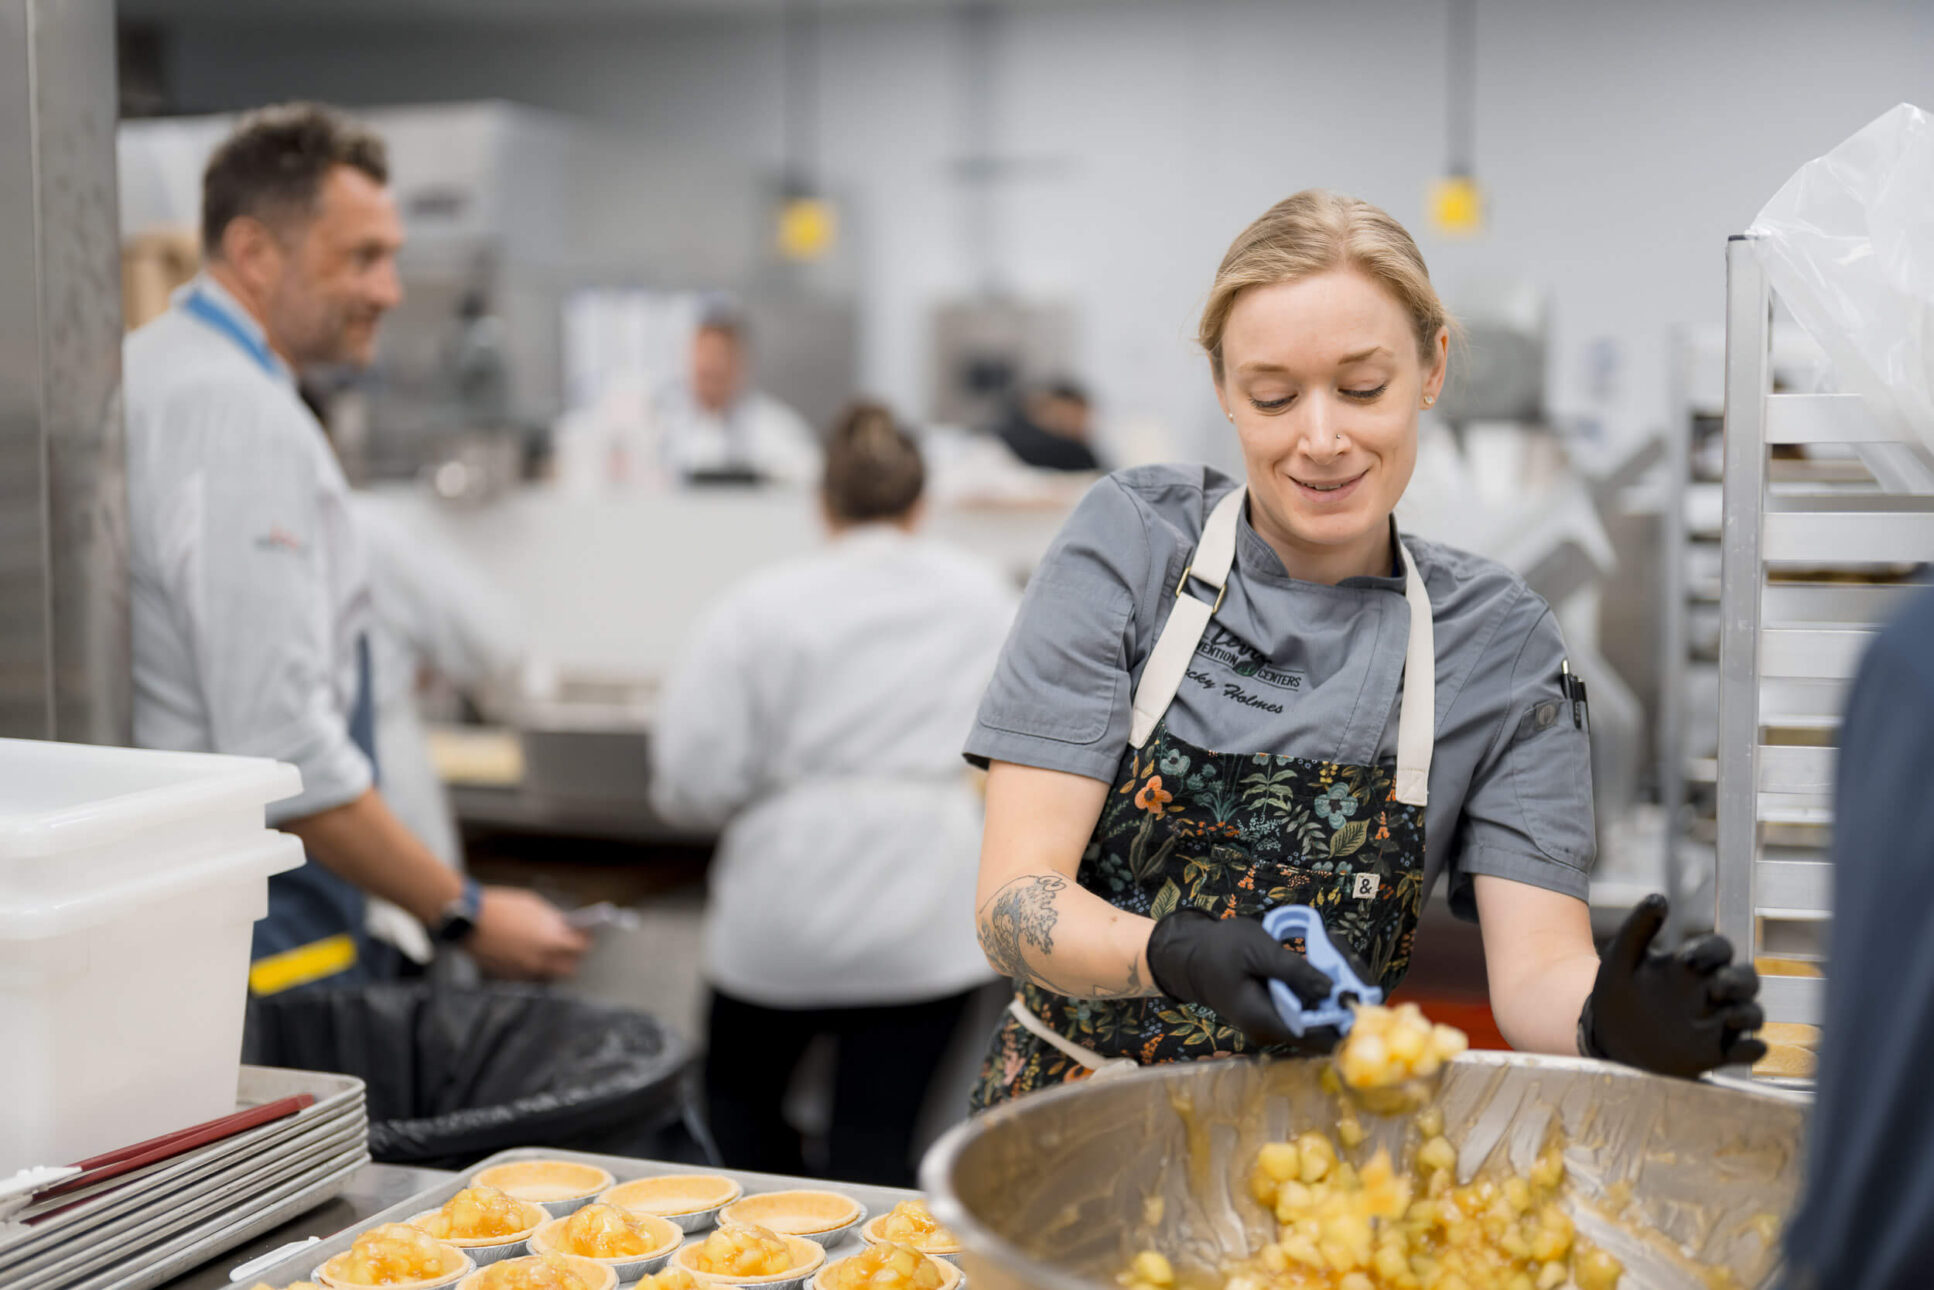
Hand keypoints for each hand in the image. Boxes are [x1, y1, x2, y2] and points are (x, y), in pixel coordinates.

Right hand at [465, 886, 592, 980]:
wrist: (468, 920)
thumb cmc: (502, 907)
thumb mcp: (534, 905)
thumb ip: (552, 920)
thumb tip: (565, 927)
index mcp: (551, 940)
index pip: (580, 948)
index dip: (586, 942)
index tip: (587, 938)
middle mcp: (541, 960)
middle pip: (568, 969)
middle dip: (573, 960)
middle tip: (572, 950)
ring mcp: (524, 971)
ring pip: (547, 975)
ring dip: (552, 966)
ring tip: (552, 954)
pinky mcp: (509, 977)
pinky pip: (528, 977)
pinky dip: (533, 969)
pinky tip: (530, 957)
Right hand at [1145, 908, 1341, 1046]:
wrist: (1190, 956)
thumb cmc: (1220, 949)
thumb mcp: (1257, 950)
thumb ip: (1295, 971)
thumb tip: (1334, 990)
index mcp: (1264, 1020)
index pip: (1317, 1036)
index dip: (1345, 1017)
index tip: (1361, 989)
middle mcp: (1273, 1031)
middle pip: (1325, 1027)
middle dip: (1343, 992)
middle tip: (1346, 954)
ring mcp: (1276, 1025)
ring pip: (1320, 1015)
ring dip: (1334, 985)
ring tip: (1333, 946)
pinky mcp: (1279, 1014)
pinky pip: (1310, 1007)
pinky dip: (1321, 984)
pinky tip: (1323, 956)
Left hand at [1582, 894, 1765, 1077]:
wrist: (1606, 1034)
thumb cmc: (1617, 991)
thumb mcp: (1622, 957)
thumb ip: (1638, 927)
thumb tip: (1658, 898)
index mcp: (1691, 965)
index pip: (1719, 949)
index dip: (1711, 950)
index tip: (1687, 958)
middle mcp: (1710, 991)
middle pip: (1747, 979)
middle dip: (1740, 981)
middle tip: (1717, 987)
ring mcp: (1716, 1022)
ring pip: (1752, 1013)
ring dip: (1748, 1014)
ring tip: (1728, 1017)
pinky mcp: (1717, 1052)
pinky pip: (1749, 1051)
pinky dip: (1753, 1049)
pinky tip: (1743, 1047)